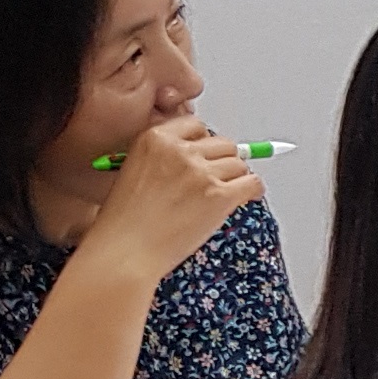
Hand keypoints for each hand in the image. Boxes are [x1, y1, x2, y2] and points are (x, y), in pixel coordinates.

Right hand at [75, 113, 261, 283]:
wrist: (124, 252)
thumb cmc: (124, 221)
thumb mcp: (134, 171)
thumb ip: (166, 158)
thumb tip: (205, 156)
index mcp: (154, 138)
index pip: (196, 126)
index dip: (204, 144)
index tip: (205, 157)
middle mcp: (179, 150)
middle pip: (223, 144)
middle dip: (222, 162)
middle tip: (216, 181)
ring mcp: (200, 172)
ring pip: (239, 164)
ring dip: (235, 179)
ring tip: (222, 197)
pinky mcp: (218, 196)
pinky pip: (252, 183)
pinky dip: (253, 191)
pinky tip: (246, 198)